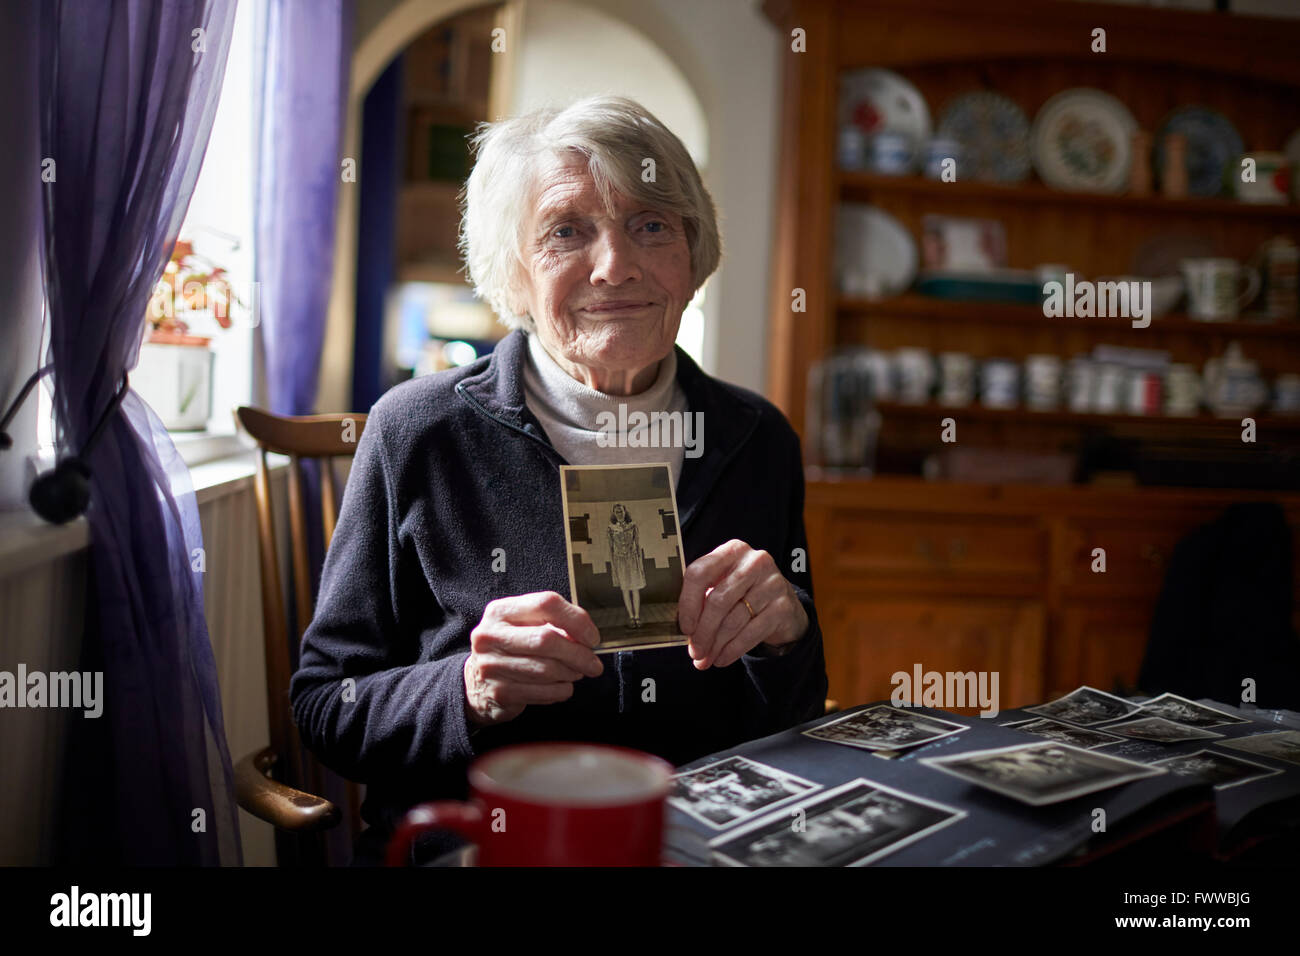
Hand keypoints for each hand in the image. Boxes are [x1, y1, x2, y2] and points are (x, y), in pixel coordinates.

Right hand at [463, 591, 603, 726]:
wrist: (476, 683)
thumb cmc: (511, 650)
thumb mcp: (525, 627)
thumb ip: (553, 625)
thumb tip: (587, 636)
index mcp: (501, 611)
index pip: (546, 603)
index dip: (577, 620)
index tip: (592, 637)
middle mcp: (491, 635)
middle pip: (547, 640)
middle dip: (579, 654)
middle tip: (593, 663)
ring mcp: (492, 665)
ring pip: (547, 669)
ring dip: (571, 673)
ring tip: (577, 673)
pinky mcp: (499, 692)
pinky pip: (543, 692)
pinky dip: (561, 691)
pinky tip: (562, 687)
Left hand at [677, 539, 808, 669]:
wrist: (784, 607)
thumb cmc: (745, 596)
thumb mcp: (723, 587)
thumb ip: (702, 599)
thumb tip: (683, 631)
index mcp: (732, 551)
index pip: (700, 573)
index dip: (688, 603)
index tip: (684, 627)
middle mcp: (754, 561)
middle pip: (718, 600)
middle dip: (703, 632)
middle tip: (695, 651)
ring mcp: (772, 583)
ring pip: (733, 620)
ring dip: (716, 645)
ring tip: (706, 659)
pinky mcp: (783, 606)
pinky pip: (751, 633)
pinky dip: (732, 650)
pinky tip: (722, 658)